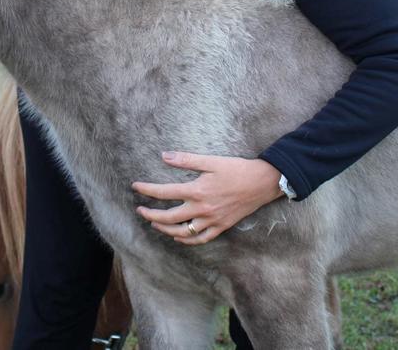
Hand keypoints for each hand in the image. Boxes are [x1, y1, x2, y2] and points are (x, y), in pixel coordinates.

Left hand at [132, 151, 283, 244]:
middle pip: (169, 218)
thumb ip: (186, 160)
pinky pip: (201, 238)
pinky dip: (187, 240)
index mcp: (197, 191)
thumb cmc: (236, 169)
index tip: (135, 187)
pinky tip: (178, 237)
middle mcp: (202, 209)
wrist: (262, 183)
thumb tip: (163, 156)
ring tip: (154, 224)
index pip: (164, 193)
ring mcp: (212, 220)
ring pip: (183, 232)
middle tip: (140, 211)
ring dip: (165, 230)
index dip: (147, 190)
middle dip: (150, 215)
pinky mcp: (222, 226)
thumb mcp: (211, 161)